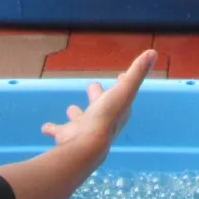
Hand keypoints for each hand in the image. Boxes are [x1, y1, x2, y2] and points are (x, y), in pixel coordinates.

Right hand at [41, 50, 156, 162]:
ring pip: (80, 120)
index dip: (123, 84)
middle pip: (100, 106)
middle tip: (93, 86)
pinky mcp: (67, 137)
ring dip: (77, 115)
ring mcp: (84, 130)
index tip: (122, 76)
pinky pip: (59, 131)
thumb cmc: (107, 116)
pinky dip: (53, 129)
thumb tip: (153, 52)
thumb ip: (136, 72)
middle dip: (97, 97)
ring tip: (71, 108)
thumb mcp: (124, 90)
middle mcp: (102, 121)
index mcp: (117, 109)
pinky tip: (45, 127)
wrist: (87, 145)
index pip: (123, 94)